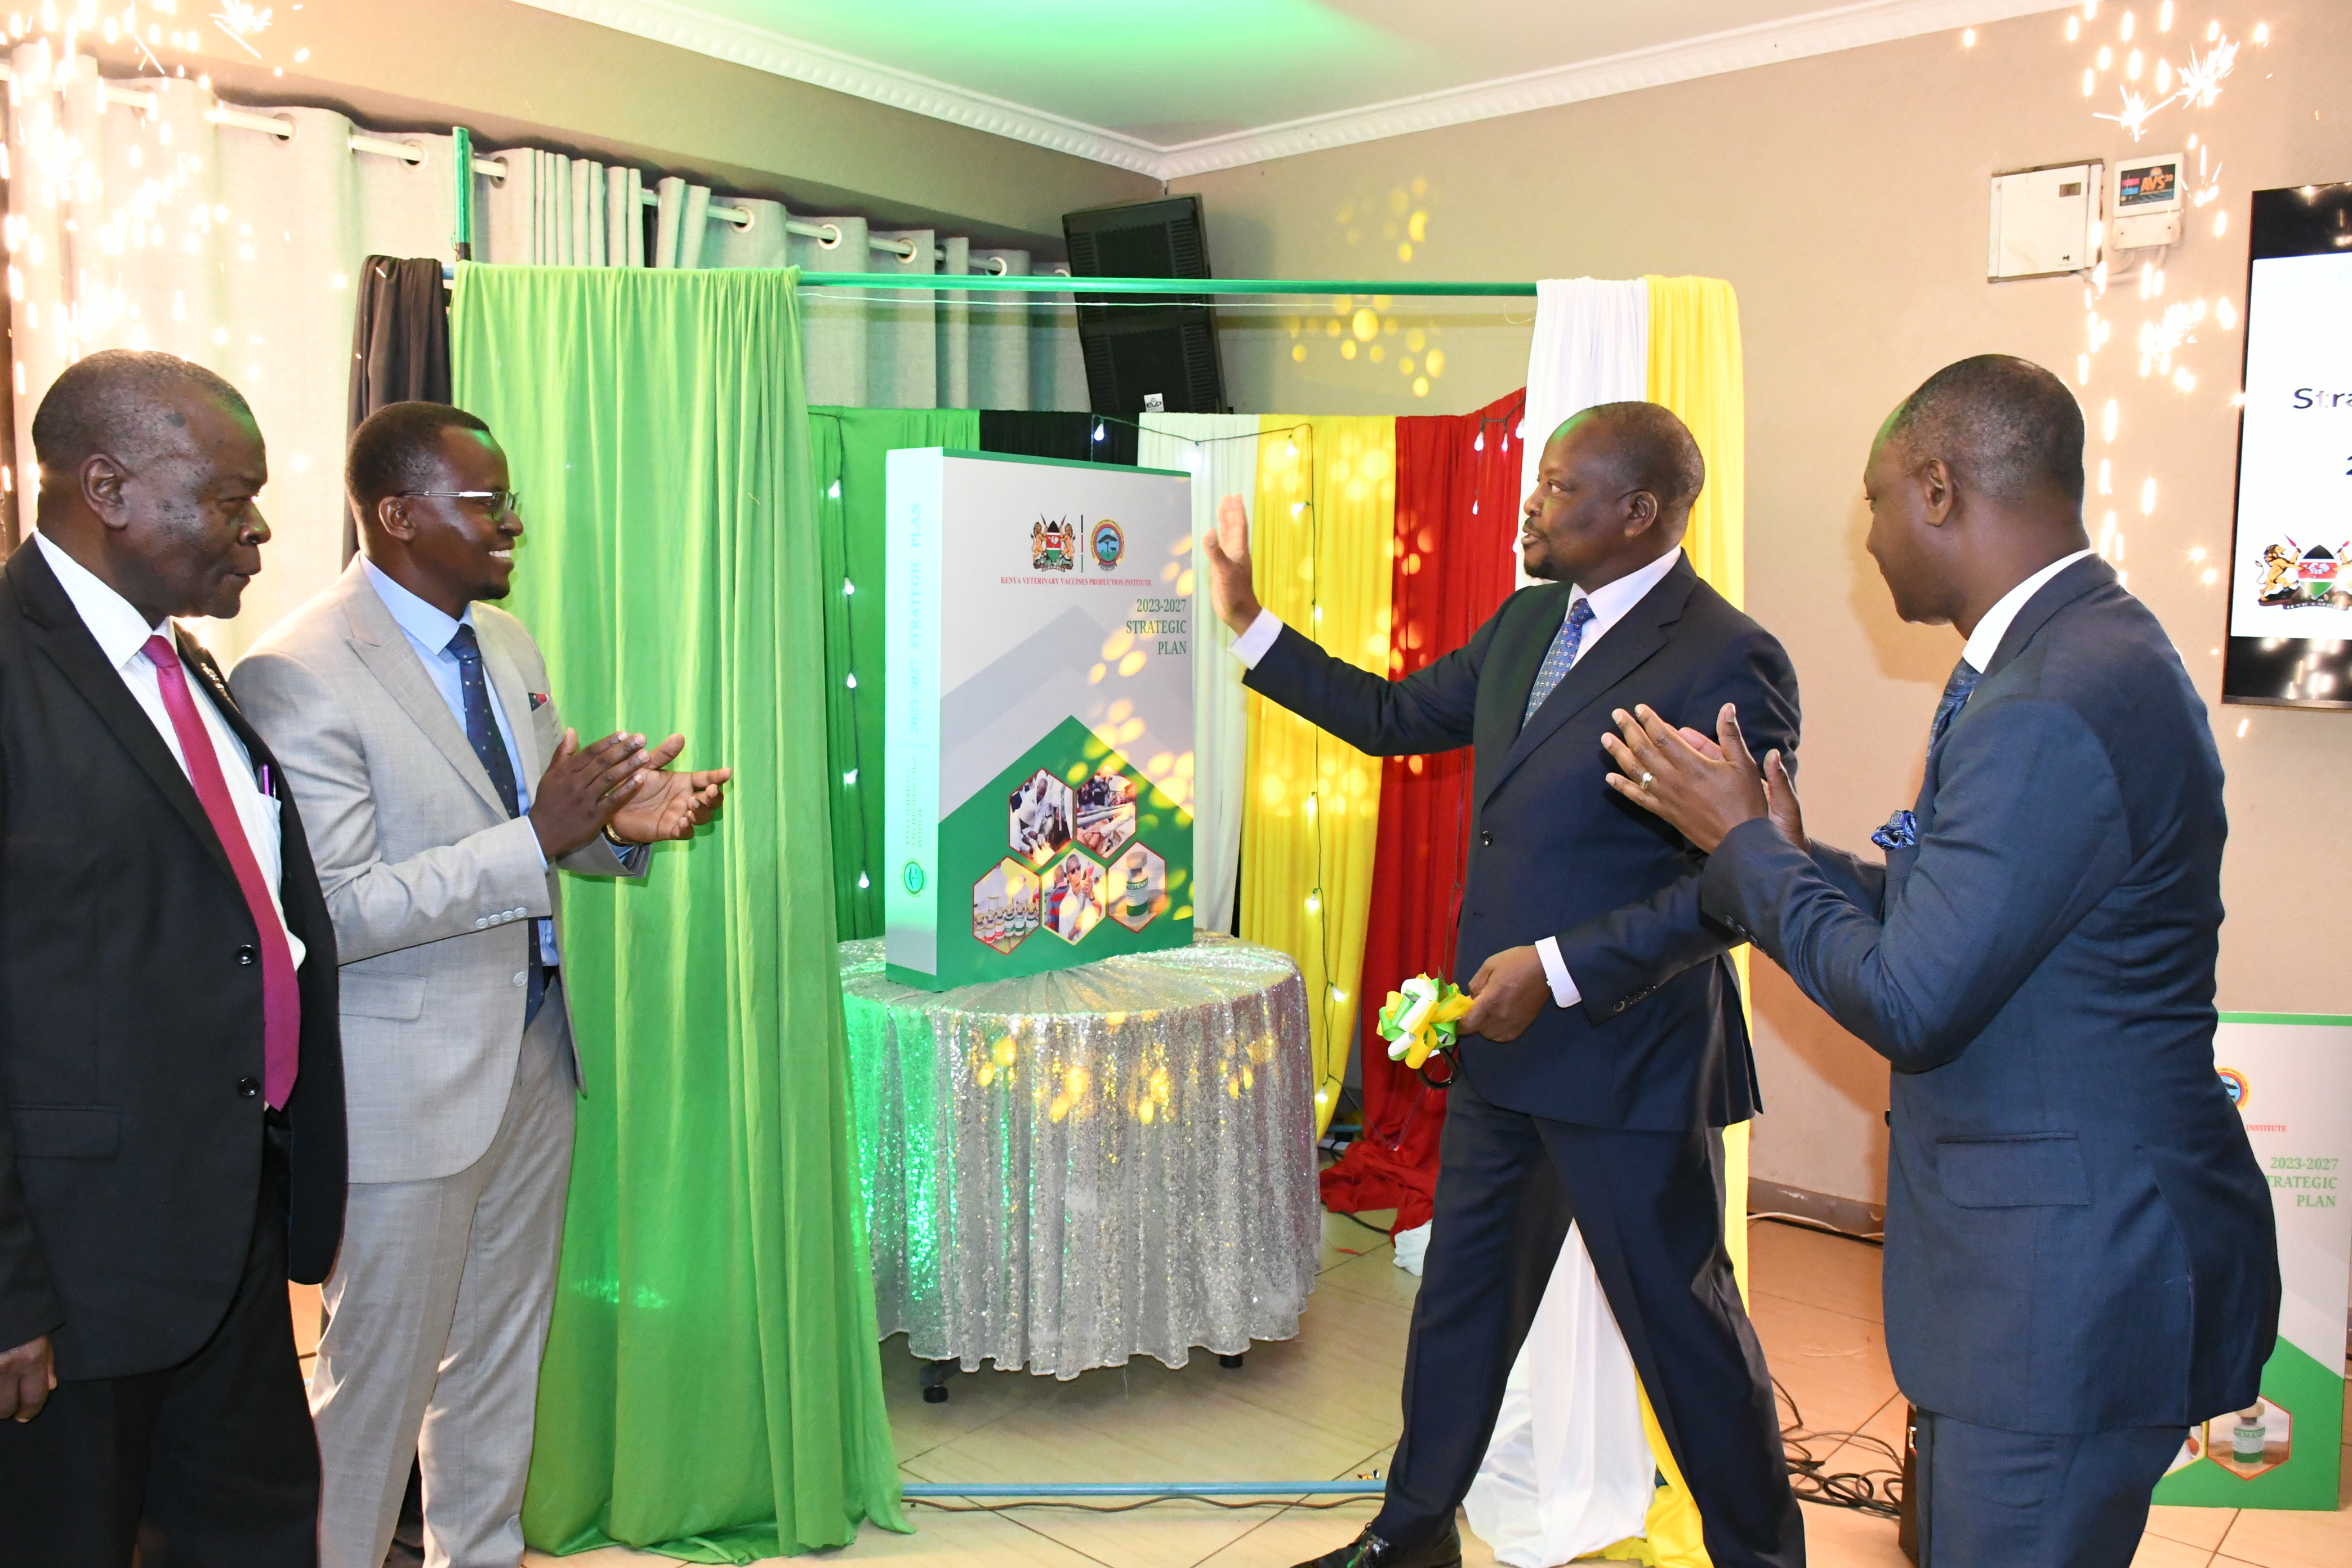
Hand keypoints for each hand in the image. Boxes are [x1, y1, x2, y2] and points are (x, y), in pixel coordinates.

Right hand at [1, 1334, 53, 1421]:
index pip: (32, 1398)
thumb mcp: (41, 1333)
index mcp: (29, 1358)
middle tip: (8, 1404)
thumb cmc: (21, 1313)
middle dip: (7, 1409)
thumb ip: (47, 1362)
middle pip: (4, 1408)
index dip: (30, 1412)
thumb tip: (48, 1387)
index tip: (25, 1416)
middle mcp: (5, 1367)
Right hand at [529, 729, 649, 859]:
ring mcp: (586, 800)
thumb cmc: (548, 802)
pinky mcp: (594, 816)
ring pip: (609, 779)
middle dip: (623, 749)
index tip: (624, 734)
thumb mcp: (550, 775)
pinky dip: (626, 790)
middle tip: (641, 739)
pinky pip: (613, 801)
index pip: (589, 752)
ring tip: (645, 756)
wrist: (542, 833)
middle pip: (602, 763)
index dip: (608, 742)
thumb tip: (572, 731)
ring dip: (628, 766)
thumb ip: (562, 753)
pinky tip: (640, 780)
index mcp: (566, 772)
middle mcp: (576, 783)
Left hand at [606, 733, 731, 843]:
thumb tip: (679, 736)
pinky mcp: (669, 830)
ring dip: (702, 811)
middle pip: (711, 801)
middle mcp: (686, 799)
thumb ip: (663, 754)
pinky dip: (687, 828)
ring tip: (692, 804)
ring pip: (702, 817)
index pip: (707, 779)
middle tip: (708, 792)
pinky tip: (683, 821)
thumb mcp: (647, 765)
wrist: (612, 805)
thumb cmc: (630, 782)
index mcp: (684, 782)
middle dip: (714, 797)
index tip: (727, 772)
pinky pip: (686, 833)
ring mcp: (679, 815)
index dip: (718, 776)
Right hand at [1200, 494, 1263, 636]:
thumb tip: (1208, 532)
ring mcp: (1228, 559)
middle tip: (1228, 497)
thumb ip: (1215, 552)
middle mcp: (1235, 552)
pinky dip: (1215, 538)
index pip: (1238, 525)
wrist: (1238, 612)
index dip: (1236, 511)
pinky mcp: (1221, 567)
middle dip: (1231, 512)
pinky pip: (1218, 547)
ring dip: (1224, 522)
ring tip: (1221, 508)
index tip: (1234, 496)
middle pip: (1233, 527)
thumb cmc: (1235, 592)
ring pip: (1227, 535)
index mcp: (1239, 550)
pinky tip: (1211, 534)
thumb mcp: (1224, 571)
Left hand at [1460, 945, 1551, 1043]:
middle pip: (1477, 1031)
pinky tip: (1500, 1017)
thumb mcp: (1489, 965)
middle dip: (1473, 1020)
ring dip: (1485, 1026)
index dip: (1459, 1023)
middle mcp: (1500, 1017)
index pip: (1467, 1025)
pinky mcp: (1522, 1027)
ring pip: (1490, 1035)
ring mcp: (1512, 1024)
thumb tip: (1470, 999)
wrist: (1546, 969)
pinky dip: (1497, 1030)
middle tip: (1478, 1006)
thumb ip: (1475, 984)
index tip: (1459, 1015)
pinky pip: (1502, 1036)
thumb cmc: (1516, 963)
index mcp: (1490, 1001)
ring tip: (1490, 1011)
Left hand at [1602, 703, 1798, 853]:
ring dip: (1619, 753)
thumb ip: (1731, 735)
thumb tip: (1727, 707)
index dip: (1649, 721)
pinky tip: (1610, 779)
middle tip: (1616, 715)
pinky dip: (1623, 787)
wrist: (1741, 842)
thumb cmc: (1746, 802)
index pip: (1663, 738)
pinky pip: (1639, 798)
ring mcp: (1667, 798)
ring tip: (1606, 739)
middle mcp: (1675, 781)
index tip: (1639, 708)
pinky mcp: (1665, 813)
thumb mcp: (1744, 765)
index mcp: (1693, 766)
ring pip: (1637, 772)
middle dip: (1629, 730)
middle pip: (1644, 750)